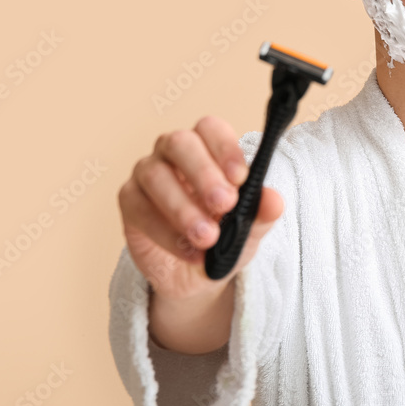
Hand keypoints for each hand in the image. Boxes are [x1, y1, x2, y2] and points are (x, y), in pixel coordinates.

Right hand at [118, 116, 283, 301]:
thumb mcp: (249, 230)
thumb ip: (261, 213)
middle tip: (225, 204)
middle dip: (203, 173)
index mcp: (208, 148)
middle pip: (180, 143)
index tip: (241, 178)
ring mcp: (148, 174)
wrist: (197, 276)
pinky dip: (166, 232)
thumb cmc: (224, 239)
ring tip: (207, 237)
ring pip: (156, 175)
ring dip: (183, 207)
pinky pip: (140, 208)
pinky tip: (189, 251)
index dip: (225, 148)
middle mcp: (174, 153)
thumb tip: (274, 201)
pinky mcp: (130, 201)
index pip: (211, 128)